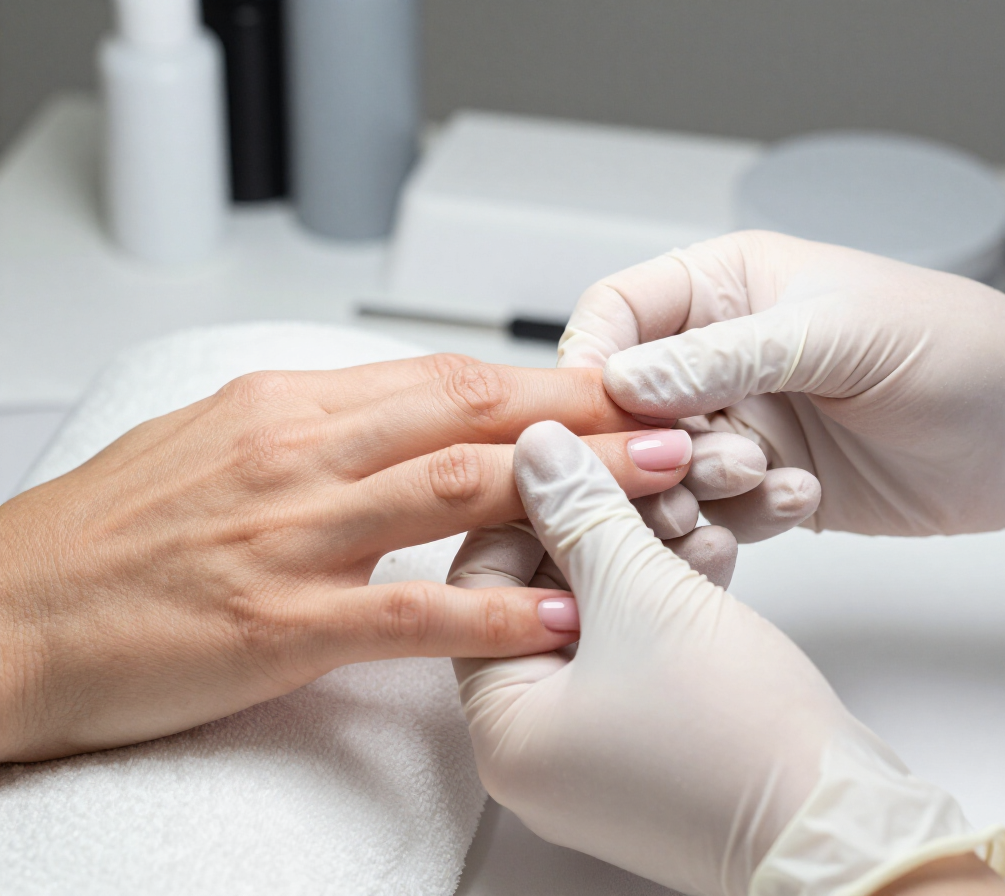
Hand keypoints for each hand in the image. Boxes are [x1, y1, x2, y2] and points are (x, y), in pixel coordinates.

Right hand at [0, 356, 689, 761]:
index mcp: (289, 406)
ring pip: (455, 491)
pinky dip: (494, 609)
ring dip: (569, 489)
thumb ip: (322, 429)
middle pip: (472, 416)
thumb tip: (408, 419)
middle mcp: (299, 454)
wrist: (11, 613)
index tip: (619, 388)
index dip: (545, 384)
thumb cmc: (113, 531)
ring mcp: (291, 536)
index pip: (447, 378)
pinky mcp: (279, 623)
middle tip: (676, 416)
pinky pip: (409, 609)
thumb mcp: (220, 442)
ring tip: (660, 491)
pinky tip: (560, 614)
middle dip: (586, 416)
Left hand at [451, 422, 1004, 895]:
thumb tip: (535, 449)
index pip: (480, 587)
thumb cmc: (733, 737)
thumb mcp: (642, 596)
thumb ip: (581, 511)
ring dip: (645, 558)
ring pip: (603, 622)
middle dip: (601, 530)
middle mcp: (537, 750)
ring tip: (692, 511)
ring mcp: (597, 753)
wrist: (840, 824)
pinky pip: (641, 654)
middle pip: (544, 600)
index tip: (570, 464)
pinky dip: (670, 602)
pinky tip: (711, 554)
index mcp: (504, 730)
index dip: (525, 510)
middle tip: (640, 479)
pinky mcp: (654, 746)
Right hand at [558, 231, 1004, 544]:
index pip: (620, 313)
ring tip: (756, 479)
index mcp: (731, 288)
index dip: (593, 360)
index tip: (594, 409)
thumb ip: (726, 356)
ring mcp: (743, 423)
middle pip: (629, 403)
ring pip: (664, 467)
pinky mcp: (766, 483)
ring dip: (694, 487)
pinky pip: (716, 511)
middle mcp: (724, 356)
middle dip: (647, 441)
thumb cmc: (958, 350)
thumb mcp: (839, 334)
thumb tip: (625, 380)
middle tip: (688, 464)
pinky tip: (801, 500)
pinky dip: (740, 519)